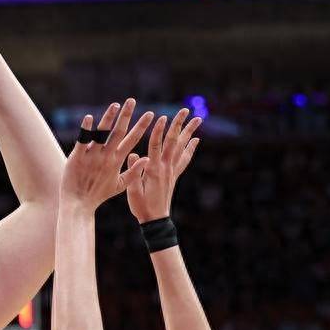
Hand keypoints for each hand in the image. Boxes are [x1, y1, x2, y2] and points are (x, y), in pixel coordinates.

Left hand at [61, 99, 153, 211]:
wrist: (78, 205)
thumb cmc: (98, 195)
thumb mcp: (120, 185)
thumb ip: (134, 172)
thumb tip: (148, 159)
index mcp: (117, 161)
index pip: (132, 140)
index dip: (141, 127)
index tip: (150, 114)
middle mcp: (106, 157)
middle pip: (118, 132)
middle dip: (126, 116)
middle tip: (132, 100)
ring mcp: (91, 156)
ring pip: (101, 134)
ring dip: (108, 118)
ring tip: (115, 105)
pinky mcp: (77, 157)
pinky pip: (82, 141)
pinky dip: (86, 129)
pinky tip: (89, 117)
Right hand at [124, 108, 201, 222]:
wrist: (155, 220)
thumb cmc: (140, 206)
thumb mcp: (131, 190)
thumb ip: (133, 172)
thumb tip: (133, 154)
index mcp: (152, 170)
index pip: (155, 146)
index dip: (159, 132)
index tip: (162, 117)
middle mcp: (165, 168)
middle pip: (173, 142)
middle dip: (179, 125)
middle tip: (185, 110)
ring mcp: (172, 171)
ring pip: (182, 147)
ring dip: (189, 131)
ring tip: (197, 118)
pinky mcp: (174, 175)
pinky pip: (184, 159)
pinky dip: (190, 148)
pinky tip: (195, 139)